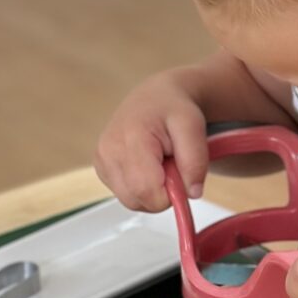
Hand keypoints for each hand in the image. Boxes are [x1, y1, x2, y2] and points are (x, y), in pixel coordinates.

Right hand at [93, 71, 208, 211]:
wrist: (155, 97)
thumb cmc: (173, 108)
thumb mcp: (194, 126)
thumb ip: (195, 161)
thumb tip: (191, 193)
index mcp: (130, 139)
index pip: (146, 191)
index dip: (170, 194)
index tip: (181, 176)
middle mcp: (108, 151)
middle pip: (137, 200)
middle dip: (161, 193)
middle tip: (171, 166)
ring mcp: (101, 160)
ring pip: (131, 201)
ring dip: (152, 191)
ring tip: (160, 163)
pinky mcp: (101, 167)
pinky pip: (125, 194)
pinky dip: (141, 187)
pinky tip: (147, 165)